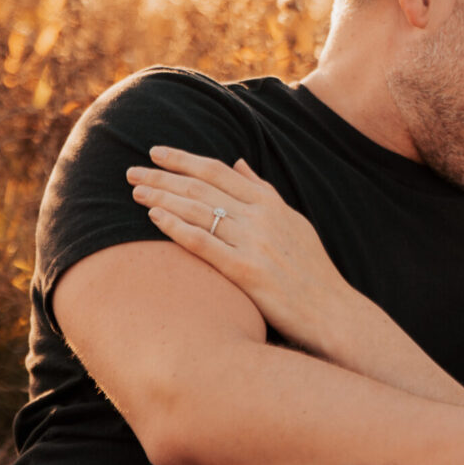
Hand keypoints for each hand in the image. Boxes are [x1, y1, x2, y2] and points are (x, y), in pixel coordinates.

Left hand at [126, 146, 350, 354]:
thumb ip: (264, 192)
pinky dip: (178, 227)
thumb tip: (239, 163)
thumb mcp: (293, 222)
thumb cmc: (311, 271)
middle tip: (131, 170)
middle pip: (202, 187)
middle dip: (163, 176)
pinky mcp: (247, 271)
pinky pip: (205, 243)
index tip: (156, 153)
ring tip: (135, 191)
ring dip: (163, 197)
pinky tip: (154, 218)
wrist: (332, 311)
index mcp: (271, 204)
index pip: (219, 171)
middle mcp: (261, 217)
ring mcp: (254, 243)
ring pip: (199, 210)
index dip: (184, 159)